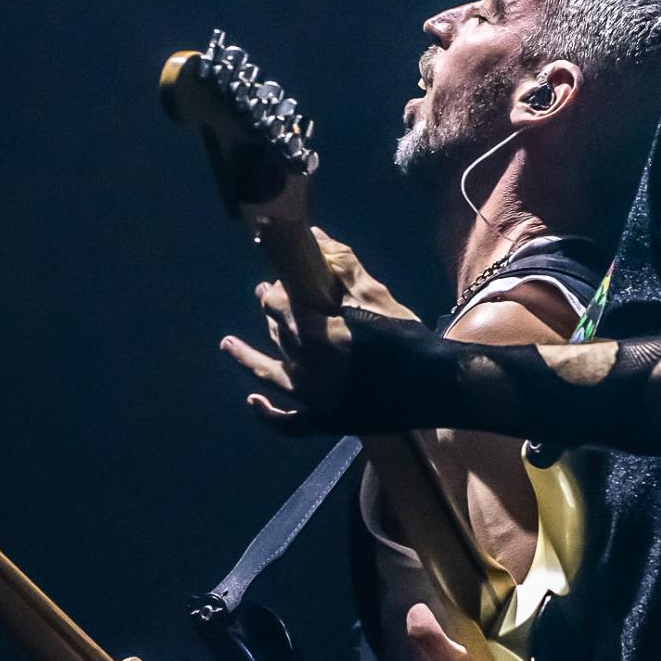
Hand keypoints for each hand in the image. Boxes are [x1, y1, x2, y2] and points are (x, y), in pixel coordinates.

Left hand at [220, 227, 423, 436]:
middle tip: (267, 292)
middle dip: (270, 310)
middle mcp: (304, 367)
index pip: (277, 304)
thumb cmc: (406, 337)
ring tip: (226, 343)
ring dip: (245, 356)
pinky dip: (268, 414)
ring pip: (269, 374)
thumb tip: (316, 237)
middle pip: (275, 332)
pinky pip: (289, 423)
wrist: (434, 385)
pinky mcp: (325, 420)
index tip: (282, 278)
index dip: (277, 289)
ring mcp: (312, 398)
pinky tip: (253, 402)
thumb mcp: (375, 294)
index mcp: (314, 333)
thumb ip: (342, 265)